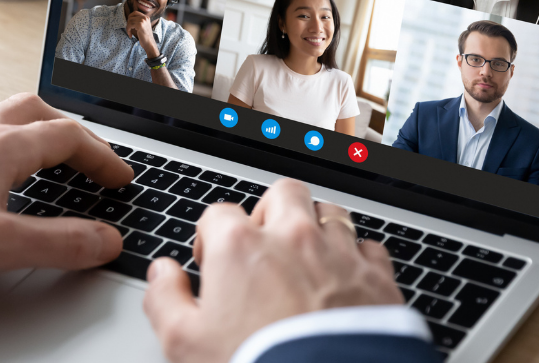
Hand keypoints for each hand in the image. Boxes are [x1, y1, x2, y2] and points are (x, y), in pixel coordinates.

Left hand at [0, 93, 133, 281]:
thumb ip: (58, 242)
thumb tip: (105, 240)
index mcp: (6, 145)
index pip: (72, 138)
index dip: (104, 158)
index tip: (120, 179)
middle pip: (45, 114)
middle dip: (79, 136)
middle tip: (95, 162)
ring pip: (13, 110)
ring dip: (44, 125)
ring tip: (55, 146)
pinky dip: (9, 129)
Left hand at [126, 10, 158, 57]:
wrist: (149, 43)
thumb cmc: (145, 37)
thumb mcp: (143, 26)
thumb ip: (138, 21)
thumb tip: (128, 19)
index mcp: (146, 17)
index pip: (135, 12)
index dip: (130, 17)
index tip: (129, 24)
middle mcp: (145, 18)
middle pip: (131, 16)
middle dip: (128, 23)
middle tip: (129, 29)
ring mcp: (143, 20)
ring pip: (129, 21)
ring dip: (127, 28)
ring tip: (130, 33)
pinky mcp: (140, 25)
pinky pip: (129, 25)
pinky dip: (128, 30)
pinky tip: (130, 35)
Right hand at [143, 179, 402, 362]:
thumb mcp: (184, 344)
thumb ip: (165, 301)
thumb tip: (161, 275)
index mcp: (241, 247)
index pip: (219, 215)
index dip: (211, 238)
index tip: (213, 264)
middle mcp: (292, 237)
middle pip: (282, 194)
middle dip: (271, 213)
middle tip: (264, 247)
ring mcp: (339, 254)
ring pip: (330, 213)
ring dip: (317, 228)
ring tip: (307, 261)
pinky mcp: (377, 278)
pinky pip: (370, 248)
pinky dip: (357, 259)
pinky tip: (347, 283)